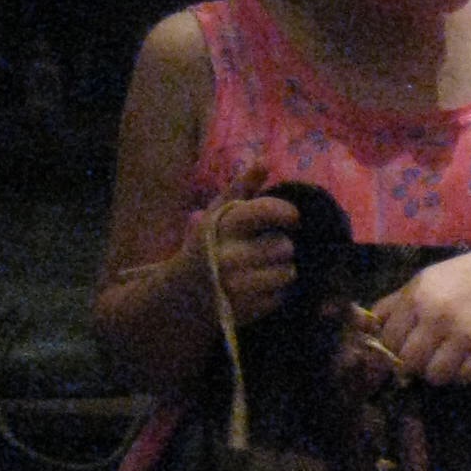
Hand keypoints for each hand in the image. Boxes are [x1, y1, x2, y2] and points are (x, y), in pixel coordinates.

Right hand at [198, 171, 298, 328]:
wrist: (181, 294)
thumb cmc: (205, 246)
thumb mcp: (217, 213)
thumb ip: (242, 187)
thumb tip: (265, 161)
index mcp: (223, 226)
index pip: (270, 211)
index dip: (287, 214)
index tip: (289, 219)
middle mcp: (229, 256)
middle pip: (285, 246)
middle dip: (279, 246)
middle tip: (263, 249)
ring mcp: (238, 286)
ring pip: (289, 272)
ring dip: (281, 270)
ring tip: (259, 269)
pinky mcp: (247, 310)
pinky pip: (282, 295)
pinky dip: (275, 292)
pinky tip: (256, 287)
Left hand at [367, 248, 470, 385]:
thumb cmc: (451, 284)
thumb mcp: (418, 285)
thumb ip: (390, 307)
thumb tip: (362, 333)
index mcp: (416, 298)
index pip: (389, 341)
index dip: (391, 350)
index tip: (401, 349)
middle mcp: (438, 315)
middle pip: (410, 362)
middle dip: (412, 365)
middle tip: (421, 358)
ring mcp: (463, 332)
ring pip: (436, 375)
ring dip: (436, 373)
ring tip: (442, 361)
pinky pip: (464, 377)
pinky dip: (461, 374)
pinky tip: (463, 360)